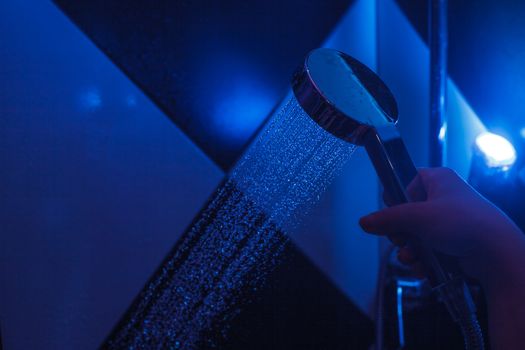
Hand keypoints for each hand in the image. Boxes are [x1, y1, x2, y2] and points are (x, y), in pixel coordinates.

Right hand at [359, 167, 524, 287]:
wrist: (498, 253)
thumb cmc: (463, 224)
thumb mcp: (418, 217)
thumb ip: (388, 219)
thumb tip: (364, 222)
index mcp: (438, 180)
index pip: (406, 181)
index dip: (395, 198)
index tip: (392, 212)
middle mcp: (444, 197)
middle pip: (407, 212)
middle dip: (400, 232)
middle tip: (402, 239)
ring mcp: (449, 221)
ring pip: (416, 234)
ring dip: (409, 249)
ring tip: (412, 258)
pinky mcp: (454, 241)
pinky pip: (428, 248)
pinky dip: (422, 259)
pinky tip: (422, 268)